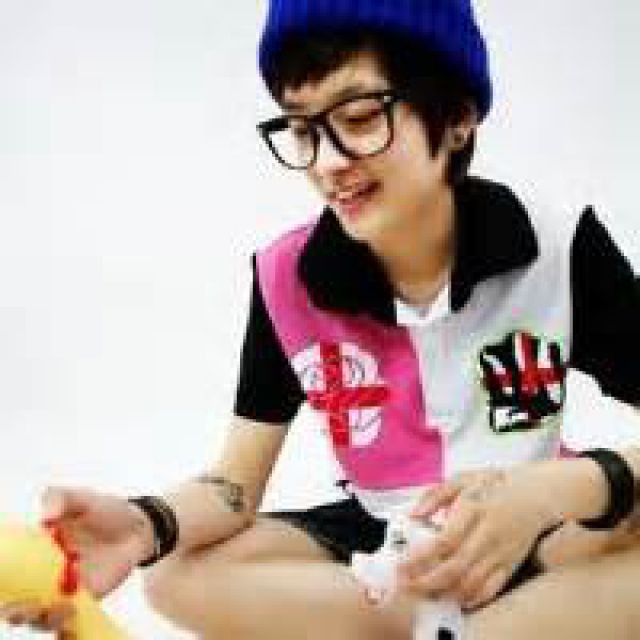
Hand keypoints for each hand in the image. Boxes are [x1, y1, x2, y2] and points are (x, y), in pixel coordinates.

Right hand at [0, 485, 155, 635]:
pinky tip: (71, 610)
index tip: (3, 591)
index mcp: (34, 549)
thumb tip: (45, 517)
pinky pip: (66, 620)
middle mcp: (42, 574)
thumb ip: (60, 498)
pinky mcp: (83, 601)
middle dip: (13, 611)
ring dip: (39, 619)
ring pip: (38, 617)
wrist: (137, 527)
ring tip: (57, 606)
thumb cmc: (106, 509)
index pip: (7, 572)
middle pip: (15, 603)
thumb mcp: (82, 497)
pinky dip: (63, 622)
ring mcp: (61, 590)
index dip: (2, 586)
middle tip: (24, 608)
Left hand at [397, 468, 555, 609]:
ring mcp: (501, 552)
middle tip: (407, 586)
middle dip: (428, 581)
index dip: (422, 558)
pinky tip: (455, 599)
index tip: (403, 566)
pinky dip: (472, 598)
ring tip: (425, 594)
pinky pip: (492, 588)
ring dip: (446, 593)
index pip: (445, 541)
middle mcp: (488, 533)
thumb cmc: (494, 485)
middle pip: (457, 567)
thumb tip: (414, 514)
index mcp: (474, 509)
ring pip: (473, 582)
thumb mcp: (462, 479)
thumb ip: (435, 495)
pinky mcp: (511, 564)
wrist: (536, 494)